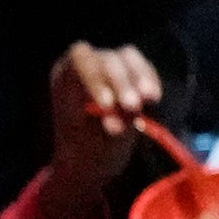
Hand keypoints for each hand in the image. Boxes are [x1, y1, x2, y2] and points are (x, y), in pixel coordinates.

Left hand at [47, 41, 162, 184]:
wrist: (93, 160)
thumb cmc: (86, 153)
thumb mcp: (94, 148)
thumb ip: (110, 128)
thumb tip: (129, 113)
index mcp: (65, 79)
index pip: (79, 62)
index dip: (95, 78)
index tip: (107, 105)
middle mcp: (86, 65)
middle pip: (105, 60)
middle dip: (120, 83)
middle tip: (133, 107)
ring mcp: (109, 64)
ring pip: (127, 57)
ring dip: (140, 77)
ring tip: (151, 99)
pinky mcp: (131, 71)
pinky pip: (143, 68)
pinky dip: (150, 81)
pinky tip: (154, 98)